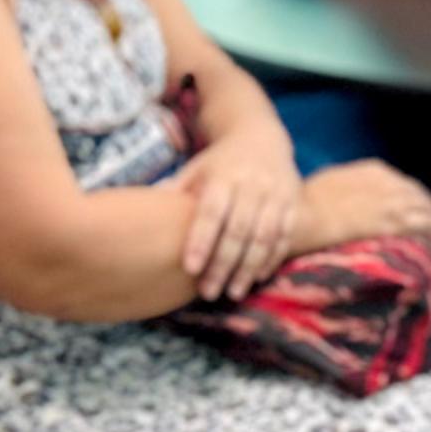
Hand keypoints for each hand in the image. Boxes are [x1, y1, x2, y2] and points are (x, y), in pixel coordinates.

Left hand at [173, 128, 304, 300]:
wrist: (262, 138)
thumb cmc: (219, 163)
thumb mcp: (196, 169)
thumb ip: (174, 192)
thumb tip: (137, 214)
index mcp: (224, 176)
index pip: (211, 212)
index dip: (201, 240)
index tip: (190, 268)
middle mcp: (252, 184)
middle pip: (238, 230)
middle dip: (223, 264)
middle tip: (208, 292)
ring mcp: (276, 193)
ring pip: (264, 237)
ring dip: (248, 268)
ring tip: (232, 292)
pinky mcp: (293, 202)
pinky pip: (284, 236)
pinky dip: (271, 259)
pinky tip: (256, 278)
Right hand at [295, 159, 430, 253]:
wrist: (301, 213)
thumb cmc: (304, 202)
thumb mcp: (330, 185)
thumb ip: (349, 188)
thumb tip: (352, 198)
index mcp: (372, 170)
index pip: (402, 183)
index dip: (414, 196)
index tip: (419, 205)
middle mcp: (386, 181)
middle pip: (418, 194)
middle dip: (430, 207)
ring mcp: (390, 200)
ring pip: (425, 208)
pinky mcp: (390, 220)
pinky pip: (423, 223)